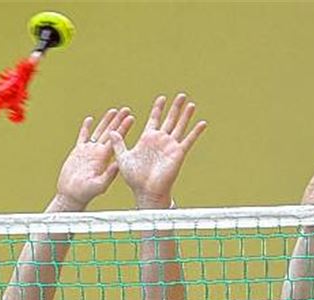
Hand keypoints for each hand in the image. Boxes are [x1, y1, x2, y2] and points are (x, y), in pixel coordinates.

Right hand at [54, 108, 134, 209]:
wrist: (71, 195)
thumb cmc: (85, 193)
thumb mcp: (99, 185)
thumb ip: (109, 174)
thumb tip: (118, 164)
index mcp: (104, 158)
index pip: (117, 140)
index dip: (124, 128)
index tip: (131, 118)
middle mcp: (98, 153)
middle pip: (110, 133)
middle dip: (118, 121)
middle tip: (126, 109)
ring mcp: (88, 151)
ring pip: (99, 132)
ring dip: (106, 121)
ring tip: (113, 110)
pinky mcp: (78, 152)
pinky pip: (83, 137)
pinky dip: (86, 128)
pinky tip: (90, 119)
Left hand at [108, 93, 205, 208]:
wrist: (146, 191)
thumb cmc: (134, 178)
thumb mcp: (123, 158)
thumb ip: (118, 144)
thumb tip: (111, 131)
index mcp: (147, 139)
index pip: (154, 119)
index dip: (158, 109)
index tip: (161, 98)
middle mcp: (160, 140)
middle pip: (169, 119)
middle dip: (174, 107)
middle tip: (180, 95)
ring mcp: (170, 146)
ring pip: (180, 126)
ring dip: (185, 115)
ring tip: (190, 104)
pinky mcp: (178, 153)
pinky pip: (188, 140)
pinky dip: (196, 132)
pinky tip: (202, 123)